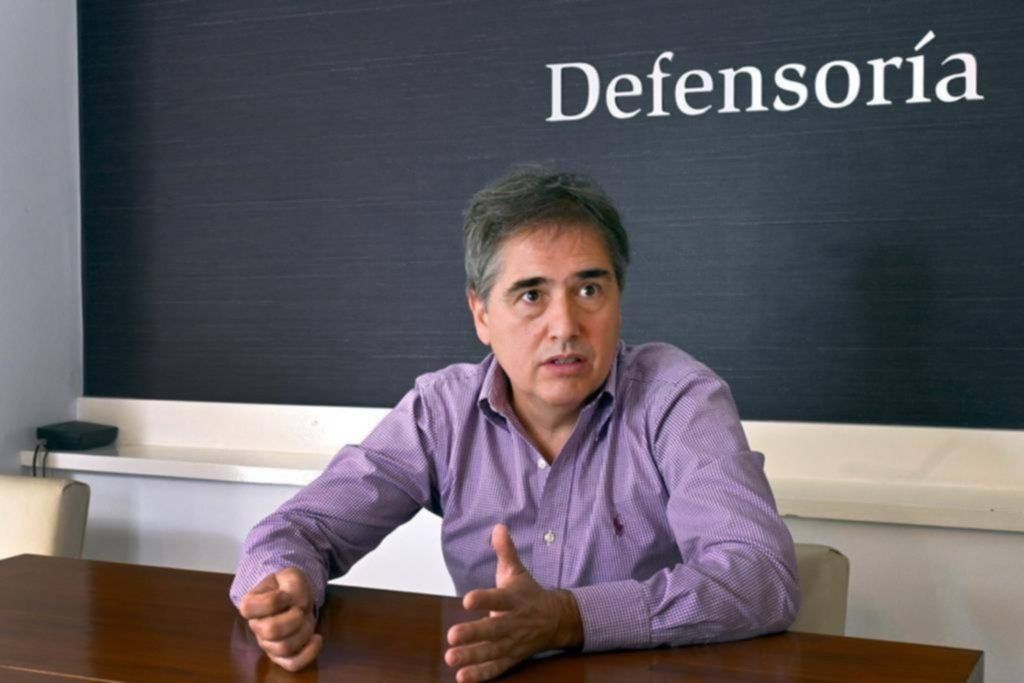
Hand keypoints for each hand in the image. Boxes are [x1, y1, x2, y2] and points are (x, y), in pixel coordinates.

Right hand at [238, 567, 321, 671]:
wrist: (293, 597)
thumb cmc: (287, 586)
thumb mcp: (290, 575)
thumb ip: (293, 584)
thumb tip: (298, 604)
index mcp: (250, 604)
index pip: (250, 608)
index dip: (273, 600)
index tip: (285, 594)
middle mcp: (255, 626)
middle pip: (270, 631)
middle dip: (294, 618)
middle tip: (300, 609)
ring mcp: (267, 643)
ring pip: (284, 648)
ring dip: (304, 632)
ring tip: (307, 619)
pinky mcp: (281, 656)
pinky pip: (292, 664)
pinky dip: (308, 652)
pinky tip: (317, 637)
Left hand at [445, 524, 582, 681]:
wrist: (557, 619)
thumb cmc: (528, 593)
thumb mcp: (517, 571)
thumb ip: (506, 551)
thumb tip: (498, 526)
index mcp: (513, 600)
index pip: (498, 599)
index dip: (484, 599)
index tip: (467, 600)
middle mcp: (514, 623)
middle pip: (493, 629)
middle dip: (473, 634)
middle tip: (451, 636)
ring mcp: (513, 643)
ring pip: (492, 651)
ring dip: (472, 656)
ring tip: (450, 657)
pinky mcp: (512, 658)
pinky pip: (497, 668)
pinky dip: (481, 674)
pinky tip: (462, 677)